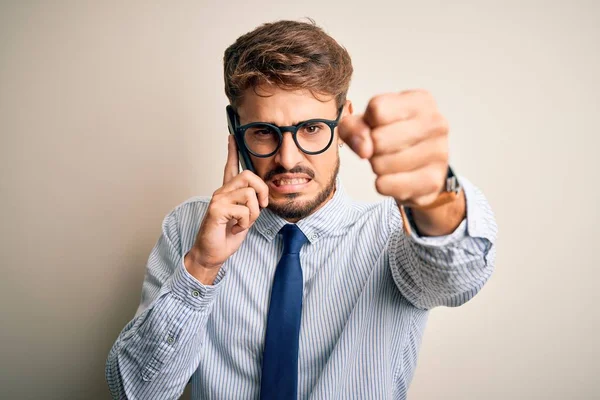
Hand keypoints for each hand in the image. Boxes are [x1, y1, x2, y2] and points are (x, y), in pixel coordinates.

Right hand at [185, 136, 268, 283]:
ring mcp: (218, 199)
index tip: (232, 136)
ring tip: (243, 223)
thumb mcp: (245, 217)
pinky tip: (235, 228)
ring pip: (250, 195)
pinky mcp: (217, 210)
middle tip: (261, 207)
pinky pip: (244, 210)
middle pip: (249, 176)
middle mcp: (221, 192)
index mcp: (228, 192)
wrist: (212, 253)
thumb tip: (263, 195)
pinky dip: (245, 223)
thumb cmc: (227, 236)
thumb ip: (251, 204)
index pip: (230, 167)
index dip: (232, 151)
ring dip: (253, 214)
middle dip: (262, 192)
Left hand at [339, 90, 448, 207]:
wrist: (419, 168)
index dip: (367, 123)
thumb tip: (364, 150)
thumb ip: (354, 128)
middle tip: (383, 149)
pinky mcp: (434, 181)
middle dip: (371, 149)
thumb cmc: (390, 138)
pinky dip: (382, 184)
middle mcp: (436, 123)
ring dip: (377, 167)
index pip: (377, 109)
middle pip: (378, 139)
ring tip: (390, 162)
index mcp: (420, 101)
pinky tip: (394, 178)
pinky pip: (387, 185)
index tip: (376, 127)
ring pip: (381, 164)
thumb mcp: (366, 123)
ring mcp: (439, 152)